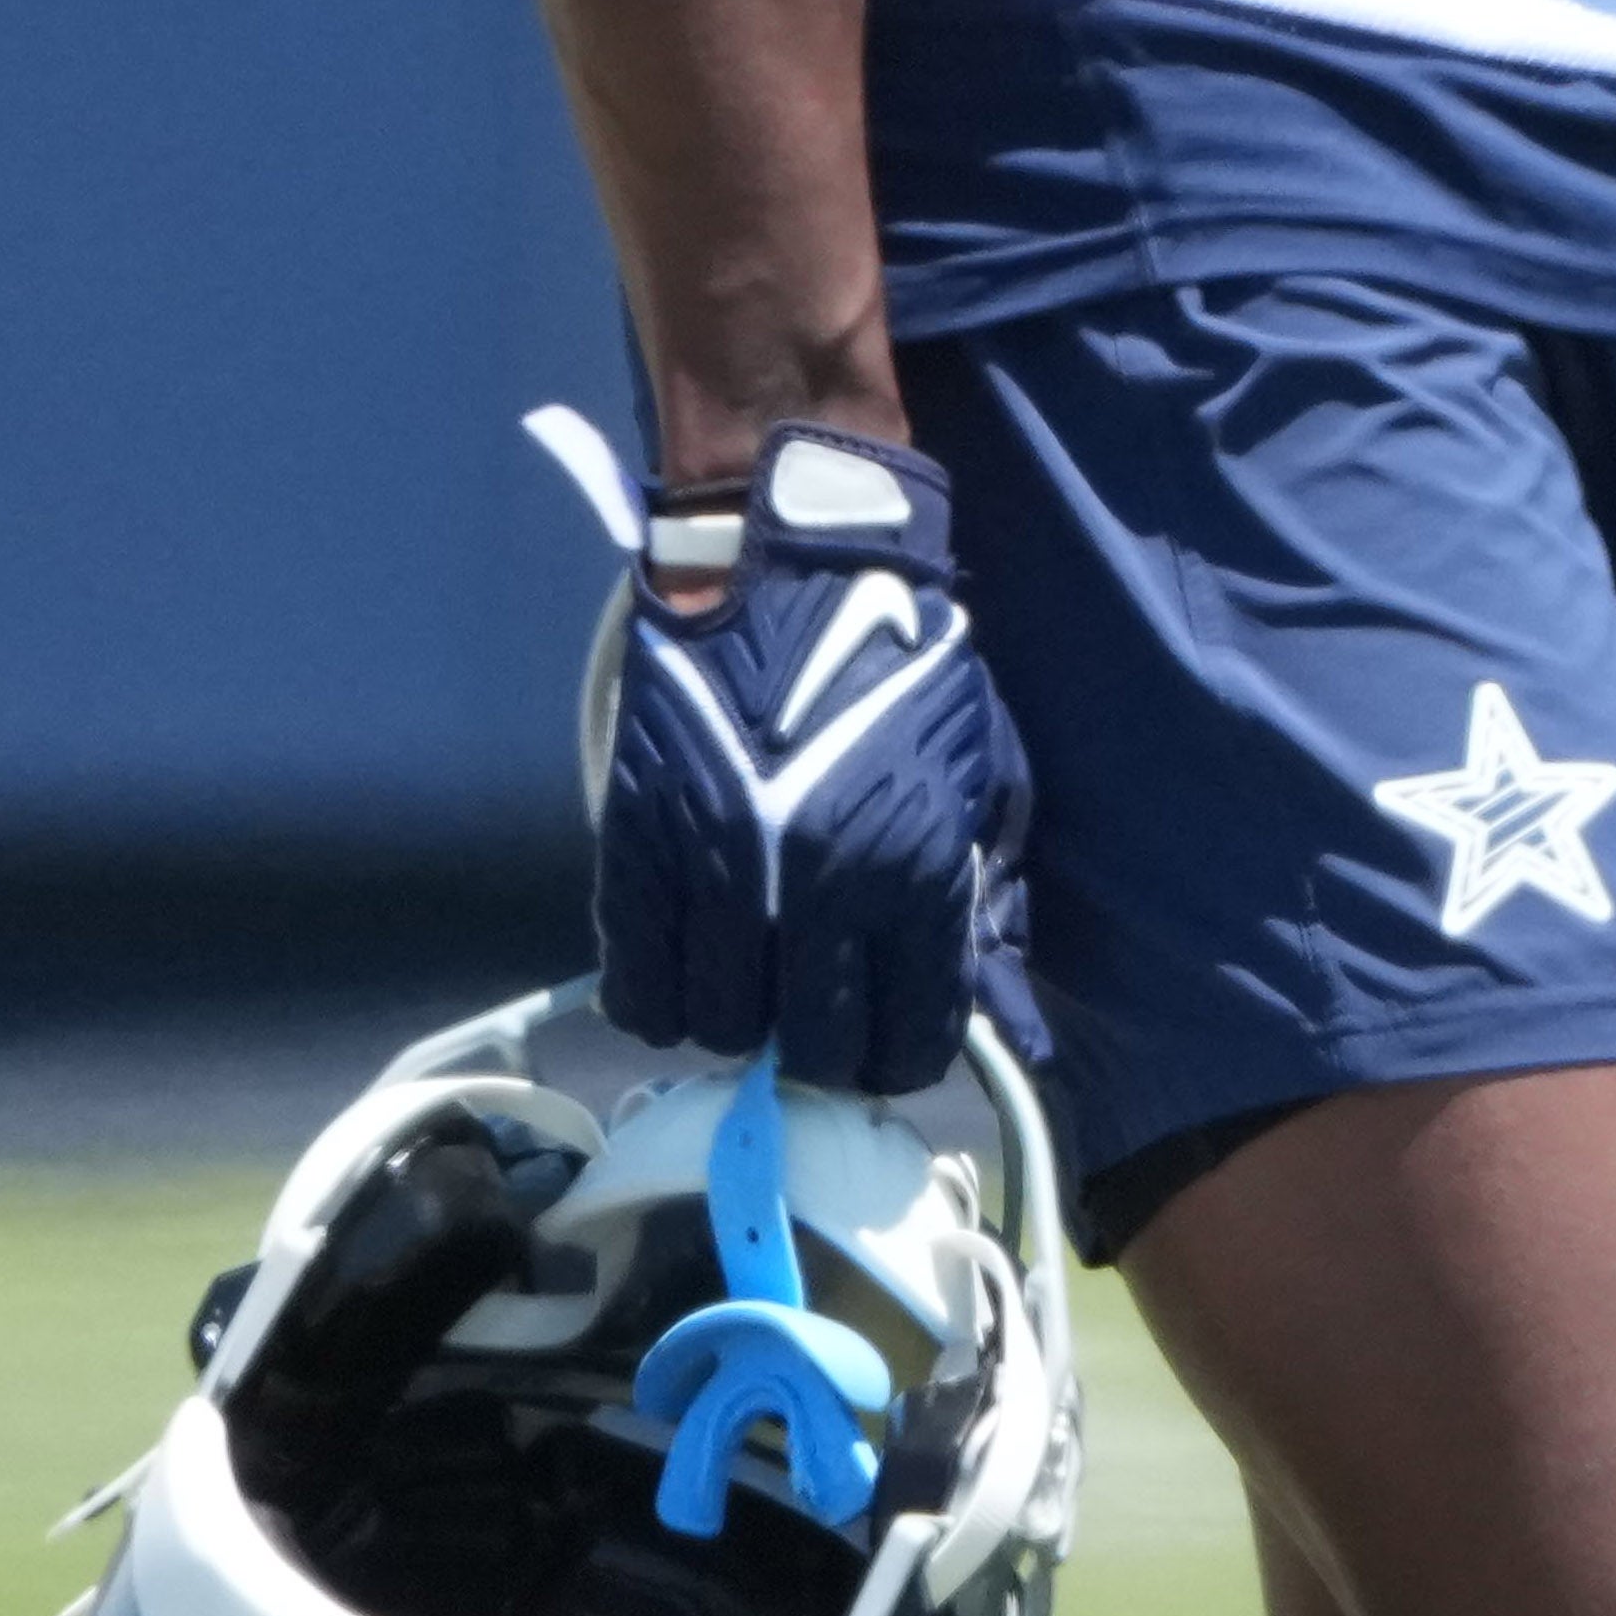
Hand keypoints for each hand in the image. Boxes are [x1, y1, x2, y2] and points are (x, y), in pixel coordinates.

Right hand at [529, 406, 1034, 1097]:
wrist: (796, 558)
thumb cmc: (903, 662)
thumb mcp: (980, 772)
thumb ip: (978, 890)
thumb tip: (982, 994)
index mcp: (915, 874)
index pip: (907, 1039)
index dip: (893, 1056)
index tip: (879, 1043)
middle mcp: (818, 889)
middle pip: (805, 1049)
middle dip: (813, 1048)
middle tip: (808, 1017)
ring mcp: (719, 868)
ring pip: (713, 1023)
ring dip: (733, 1018)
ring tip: (746, 982)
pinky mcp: (641, 841)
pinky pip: (633, 973)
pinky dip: (655, 993)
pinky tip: (681, 970)